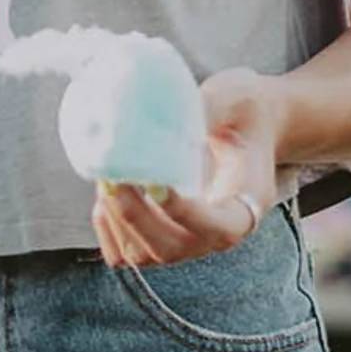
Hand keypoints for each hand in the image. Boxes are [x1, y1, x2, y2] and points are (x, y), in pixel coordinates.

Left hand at [92, 68, 285, 265]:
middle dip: (135, 216)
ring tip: (106, 176)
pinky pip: (124, 252)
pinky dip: (107, 229)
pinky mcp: (157, 236)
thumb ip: (208, 108)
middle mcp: (215, 233)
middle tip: (112, 177)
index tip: (157, 184)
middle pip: (172, 248)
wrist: (238, 123)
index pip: (222, 230)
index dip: (186, 214)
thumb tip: (161, 117)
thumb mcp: (235, 97)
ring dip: (117, 219)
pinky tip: (104, 193)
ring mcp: (185, 240)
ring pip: (144, 254)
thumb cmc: (241, 111)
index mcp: (247, 204)